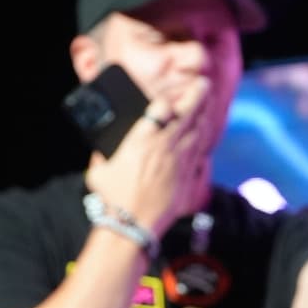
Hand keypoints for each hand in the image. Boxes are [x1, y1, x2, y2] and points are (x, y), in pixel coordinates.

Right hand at [85, 74, 214, 239]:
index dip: (165, 100)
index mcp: (141, 139)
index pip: (160, 108)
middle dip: (196, 96)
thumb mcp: (100, 170)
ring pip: (198, 131)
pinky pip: (200, 152)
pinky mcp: (188, 177)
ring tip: (207, 105)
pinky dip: (203, 140)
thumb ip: (104, 154)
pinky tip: (205, 133)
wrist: (133, 223)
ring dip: (203, 115)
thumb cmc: (113, 197)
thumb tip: (102, 149)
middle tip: (204, 84)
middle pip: (186, 113)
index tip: (166, 98)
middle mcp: (165, 146)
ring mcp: (180, 161)